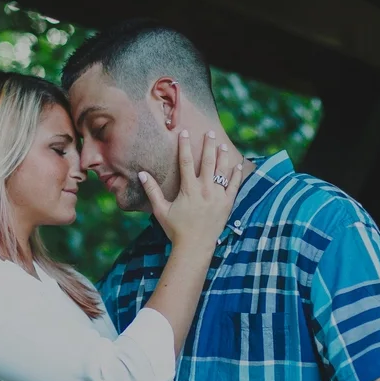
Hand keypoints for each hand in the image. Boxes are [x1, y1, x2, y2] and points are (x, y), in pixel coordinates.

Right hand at [138, 130, 242, 248]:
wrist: (195, 248)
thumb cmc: (176, 230)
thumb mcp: (161, 210)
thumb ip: (152, 191)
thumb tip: (142, 174)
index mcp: (189, 189)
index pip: (185, 162)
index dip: (185, 146)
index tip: (185, 132)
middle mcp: (205, 190)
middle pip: (207, 162)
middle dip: (208, 145)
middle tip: (209, 132)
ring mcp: (218, 197)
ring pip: (222, 171)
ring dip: (223, 156)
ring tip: (223, 145)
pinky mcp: (227, 204)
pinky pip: (234, 186)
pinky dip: (236, 175)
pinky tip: (238, 165)